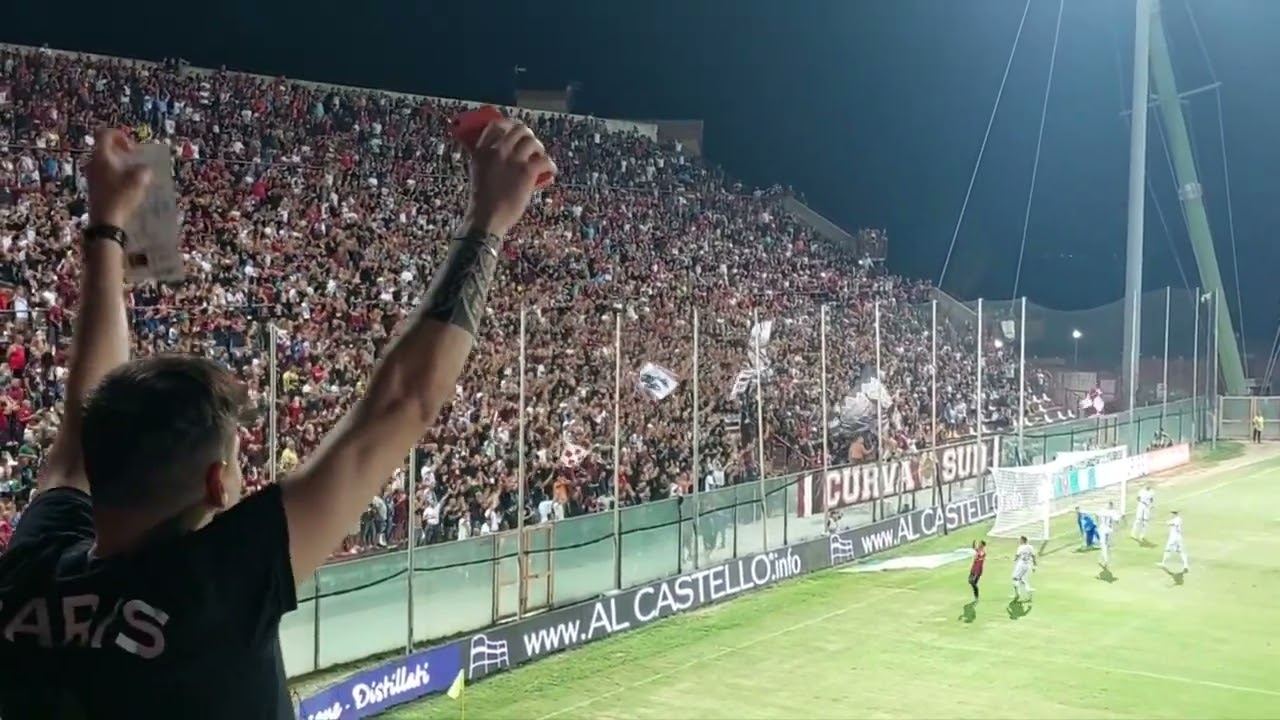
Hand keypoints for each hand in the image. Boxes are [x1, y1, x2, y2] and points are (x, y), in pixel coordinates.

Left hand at [86, 128, 151, 228]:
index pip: (105, 134)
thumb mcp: (139, 179)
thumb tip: (143, 168)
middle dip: (121, 151)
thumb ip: (143, 168)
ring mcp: (91, 175)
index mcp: (101, 156)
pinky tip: (127, 186)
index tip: (132, 148)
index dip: (120, 135)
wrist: (106, 221)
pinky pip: (105, 172)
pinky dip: (116, 174)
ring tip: (133, 174)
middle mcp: (93, 162)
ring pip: (105, 161)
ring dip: (120, 164)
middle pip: (105, 147)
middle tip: (134, 160)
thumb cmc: (121, 196)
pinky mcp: (94, 186)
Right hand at [462, 120, 555, 236]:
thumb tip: (505, 154)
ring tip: (539, 158)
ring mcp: (513, 160)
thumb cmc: (482, 201)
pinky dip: (550, 165)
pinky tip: (551, 171)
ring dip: (539, 148)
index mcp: (482, 150)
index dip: (509, 125)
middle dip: (528, 135)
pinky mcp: (526, 171)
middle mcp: (497, 150)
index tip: (514, 131)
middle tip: (531, 144)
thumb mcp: (479, 173)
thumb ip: (488, 160)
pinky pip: (545, 160)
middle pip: (518, 129)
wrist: (486, 218)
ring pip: (532, 141)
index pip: (496, 125)